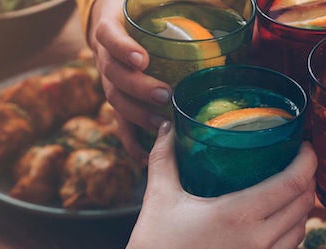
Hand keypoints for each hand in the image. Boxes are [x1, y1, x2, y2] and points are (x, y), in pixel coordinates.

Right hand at [31, 122, 315, 248]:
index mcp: (239, 215)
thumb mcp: (158, 196)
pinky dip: (281, 235)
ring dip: (300, 210)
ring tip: (289, 193)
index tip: (305, 146)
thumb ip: (165, 156)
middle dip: (308, 181)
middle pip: (304, 206)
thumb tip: (169, 125)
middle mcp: (258, 243)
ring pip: (298, 232)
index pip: (294, 183)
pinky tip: (266, 225)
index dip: (308, 161)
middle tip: (298, 164)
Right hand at [88, 0, 170, 159]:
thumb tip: (221, 0)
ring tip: (161, 125)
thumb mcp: (148, 1)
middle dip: (138, 88)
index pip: (110, 38)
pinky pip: (119, 124)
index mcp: (109, 29)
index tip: (142, 58)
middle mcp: (104, 58)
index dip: (123, 49)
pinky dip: (131, 141)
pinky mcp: (117, 101)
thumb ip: (175, 2)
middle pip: (113, 76)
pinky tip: (144, 157)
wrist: (111, 23)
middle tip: (164, 95)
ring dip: (137, 116)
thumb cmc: (139, 11)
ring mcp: (108, 82)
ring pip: (116, 101)